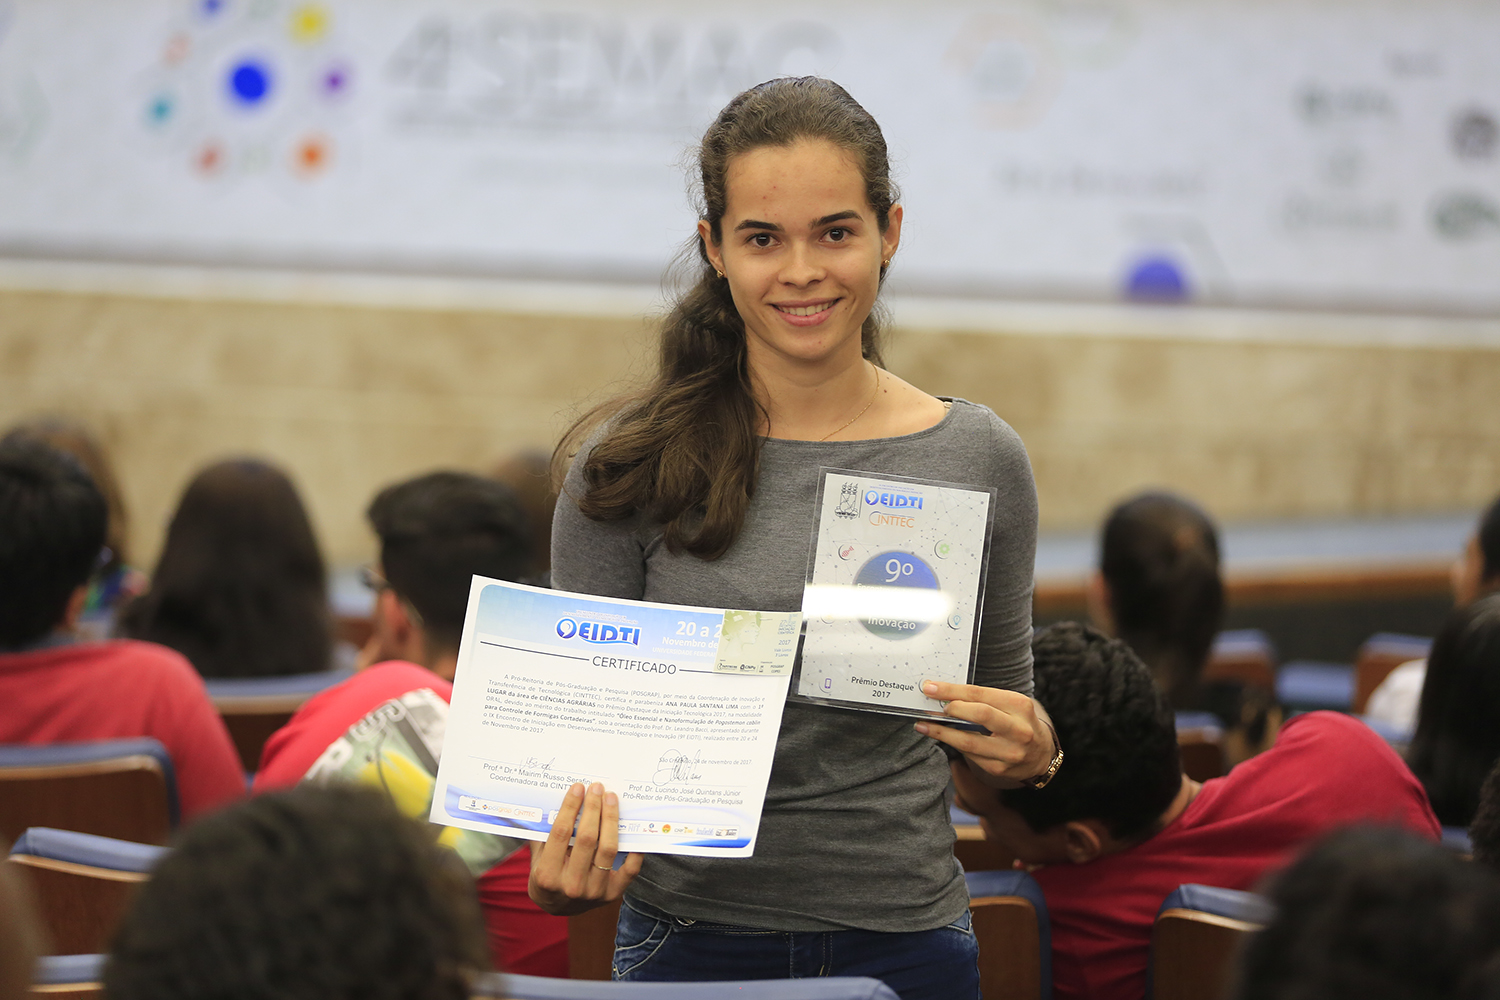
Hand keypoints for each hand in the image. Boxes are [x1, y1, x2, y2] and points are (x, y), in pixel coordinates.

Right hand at [528, 782, 643, 915]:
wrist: (558, 907)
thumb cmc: (546, 875)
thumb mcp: (537, 857)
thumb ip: (544, 833)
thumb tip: (554, 798)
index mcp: (547, 875)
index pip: (561, 834)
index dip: (570, 808)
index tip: (578, 788)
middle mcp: (571, 885)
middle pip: (587, 839)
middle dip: (593, 809)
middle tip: (597, 788)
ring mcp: (594, 892)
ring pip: (608, 849)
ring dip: (611, 819)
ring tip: (611, 799)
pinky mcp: (613, 894)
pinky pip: (630, 869)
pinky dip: (634, 849)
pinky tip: (632, 828)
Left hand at [914, 680, 1055, 786]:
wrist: (1041, 756)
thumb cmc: (1019, 723)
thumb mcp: (1011, 705)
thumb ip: (984, 699)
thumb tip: (946, 694)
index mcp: (1020, 706)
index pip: (981, 694)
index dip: (952, 690)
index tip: (930, 687)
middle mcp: (1018, 730)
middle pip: (979, 715)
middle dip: (951, 709)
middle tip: (930, 706)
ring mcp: (1009, 752)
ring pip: (968, 741)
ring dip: (941, 732)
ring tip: (923, 724)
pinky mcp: (999, 769)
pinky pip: (969, 755)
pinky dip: (952, 744)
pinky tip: (941, 736)